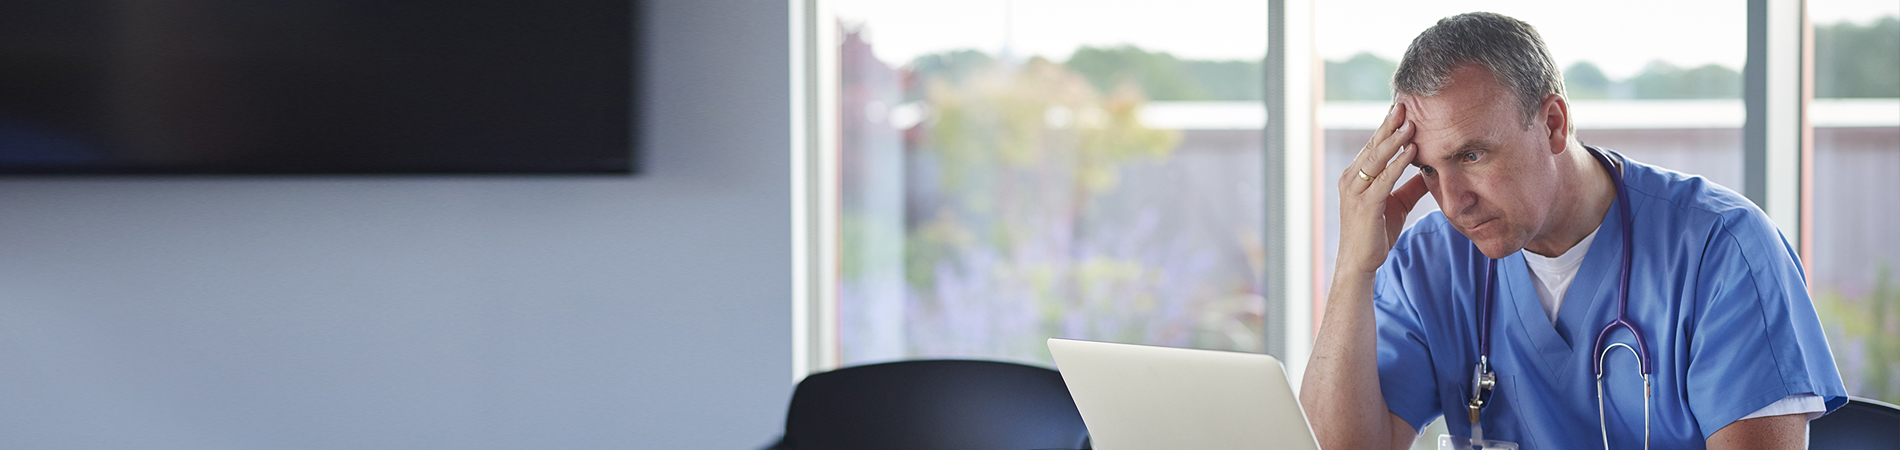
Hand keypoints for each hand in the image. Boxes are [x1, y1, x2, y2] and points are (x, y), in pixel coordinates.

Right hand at [1335, 103, 1429, 275]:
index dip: (1387, 128)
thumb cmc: (1375, 233)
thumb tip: (1429, 170)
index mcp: (1355, 177)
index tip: (1402, 110)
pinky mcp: (1365, 205)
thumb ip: (1409, 186)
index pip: (1373, 147)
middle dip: (1389, 125)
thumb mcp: (1396, 204)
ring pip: (1376, 158)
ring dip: (1395, 140)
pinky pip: (1383, 179)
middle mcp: (1351, 180)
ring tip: (1411, 123)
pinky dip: (1398, 164)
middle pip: (1373, 146)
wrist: (1359, 262)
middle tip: (1404, 104)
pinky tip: (1412, 152)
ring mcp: (1355, 192)